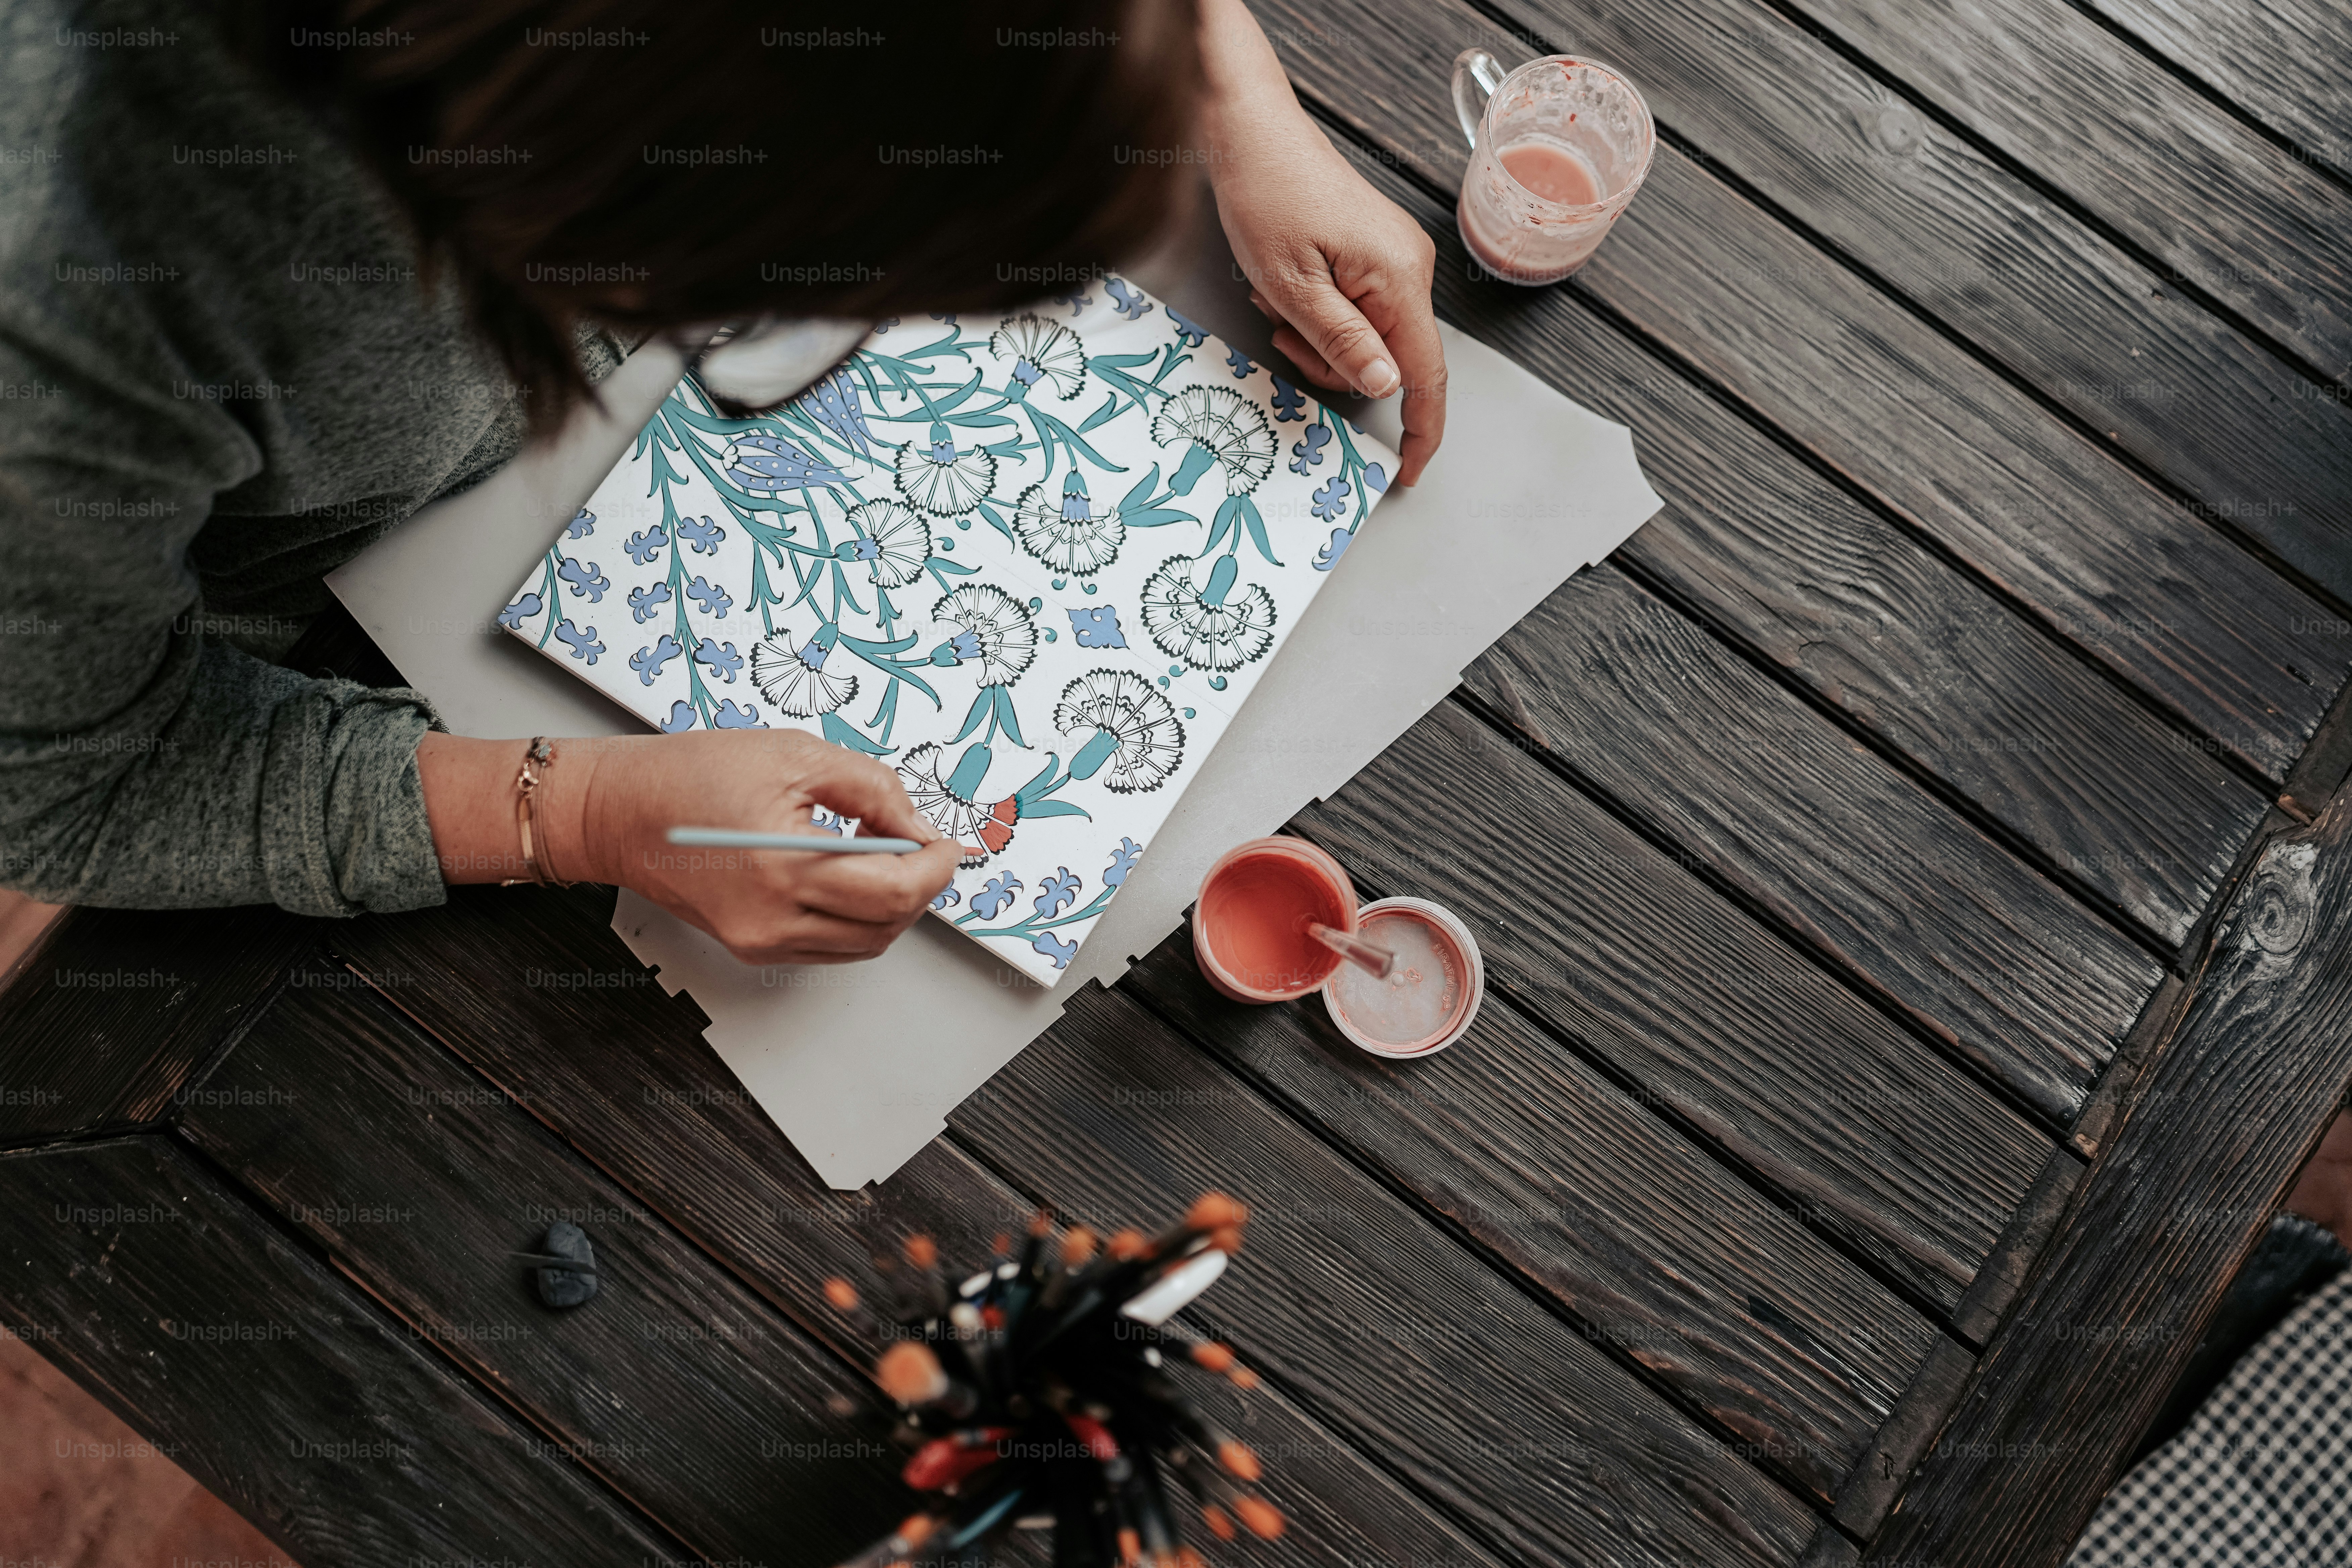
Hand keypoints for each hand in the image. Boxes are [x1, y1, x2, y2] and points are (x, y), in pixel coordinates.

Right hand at [418, 730, 960, 966]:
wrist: (619, 812)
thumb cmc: (692, 774)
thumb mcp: (796, 756)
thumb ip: (872, 789)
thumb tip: (920, 824)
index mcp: (784, 868)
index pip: (896, 890)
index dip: (936, 867)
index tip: (947, 842)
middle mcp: (773, 920)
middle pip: (888, 924)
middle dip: (920, 885)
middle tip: (923, 844)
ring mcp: (762, 942)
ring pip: (865, 943)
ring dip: (892, 904)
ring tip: (882, 854)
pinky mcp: (754, 948)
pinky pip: (832, 945)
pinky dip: (857, 916)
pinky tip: (849, 874)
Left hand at [1195, 0, 1445, 484]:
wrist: (1252, 132)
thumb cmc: (1266, 196)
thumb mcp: (1292, 286)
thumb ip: (1343, 342)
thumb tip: (1388, 389)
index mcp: (1398, 278)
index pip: (1427, 374)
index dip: (1421, 431)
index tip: (1407, 472)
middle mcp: (1410, 268)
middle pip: (1389, 360)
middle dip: (1335, 366)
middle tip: (1284, 336)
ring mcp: (1394, 258)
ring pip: (1369, 337)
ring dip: (1321, 339)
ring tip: (1279, 303)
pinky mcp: (1374, 252)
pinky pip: (1358, 309)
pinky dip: (1322, 315)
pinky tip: (1291, 290)